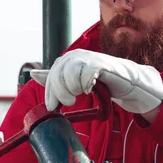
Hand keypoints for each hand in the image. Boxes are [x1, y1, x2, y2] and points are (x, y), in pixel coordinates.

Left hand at [30, 49, 162, 113]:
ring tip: (81, 93)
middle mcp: (76, 55)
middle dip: (60, 92)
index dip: (51, 92)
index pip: (51, 75)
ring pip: (70, 72)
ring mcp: (89, 58)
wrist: (128, 83)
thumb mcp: (74, 81)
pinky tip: (91, 88)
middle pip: (58, 72)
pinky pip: (87, 72)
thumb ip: (56, 78)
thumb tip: (34, 74)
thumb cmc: (101, 82)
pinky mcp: (102, 63)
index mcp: (67, 60)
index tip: (53, 107)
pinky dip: (87, 83)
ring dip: (73, 88)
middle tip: (69, 102)